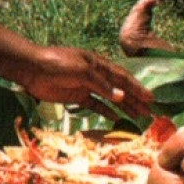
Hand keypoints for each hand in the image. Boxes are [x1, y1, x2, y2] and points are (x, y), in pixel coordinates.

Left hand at [14, 45, 153, 117]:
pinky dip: (106, 111)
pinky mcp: (77, 96)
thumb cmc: (57, 64)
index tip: (151, 99)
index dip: (137, 88)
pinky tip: (117, 119)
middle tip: (150, 112)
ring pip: (110, 98)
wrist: (32, 68)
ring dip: (125, 107)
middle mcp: (96, 74)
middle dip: (135, 100)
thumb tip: (121, 97)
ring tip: (138, 116)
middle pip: (120, 89)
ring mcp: (87, 86)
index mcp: (99, 64)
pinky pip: (96, 105)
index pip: (123, 78)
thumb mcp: (82, 71)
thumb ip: (102, 85)